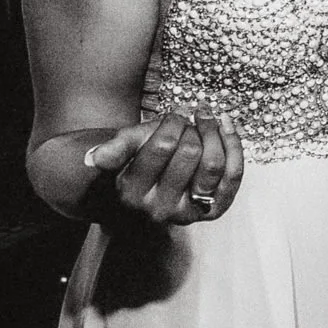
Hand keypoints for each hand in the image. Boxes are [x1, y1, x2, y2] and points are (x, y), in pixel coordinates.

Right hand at [83, 112, 244, 224]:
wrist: (152, 186)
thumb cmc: (138, 159)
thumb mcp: (124, 148)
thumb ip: (114, 149)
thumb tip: (94, 158)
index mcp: (132, 192)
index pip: (163, 146)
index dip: (173, 122)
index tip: (175, 114)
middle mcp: (159, 209)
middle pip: (190, 153)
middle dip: (193, 127)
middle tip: (190, 120)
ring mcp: (188, 213)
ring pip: (213, 166)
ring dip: (215, 133)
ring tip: (207, 120)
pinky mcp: (213, 210)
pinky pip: (232, 176)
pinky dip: (233, 147)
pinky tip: (226, 127)